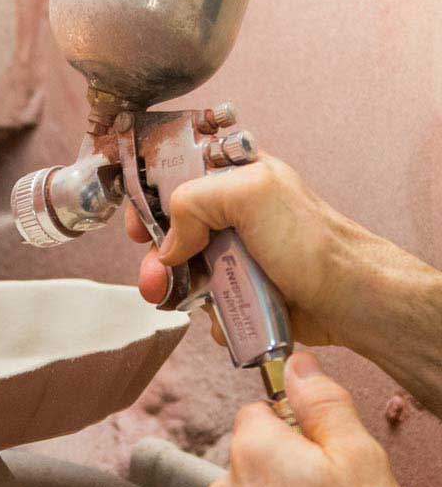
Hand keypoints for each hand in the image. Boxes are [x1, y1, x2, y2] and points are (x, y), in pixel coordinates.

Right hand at [124, 152, 441, 410]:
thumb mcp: (250, 195)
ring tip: (183, 301)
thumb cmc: (310, 242)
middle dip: (156, 254)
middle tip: (154, 276)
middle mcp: (230, 210)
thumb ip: (193, 201)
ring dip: (175, 288)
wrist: (349, 301)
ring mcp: (234, 251)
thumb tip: (168, 246)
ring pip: (181, 267)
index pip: (174, 171)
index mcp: (233, 173)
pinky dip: (204, 311)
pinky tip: (219, 315)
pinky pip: (203, 298)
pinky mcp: (240, 288)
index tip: (137, 224)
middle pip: (168, 227)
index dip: (148, 195)